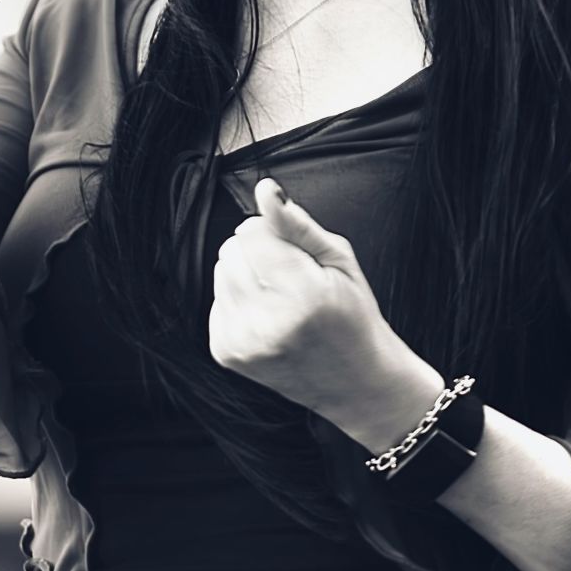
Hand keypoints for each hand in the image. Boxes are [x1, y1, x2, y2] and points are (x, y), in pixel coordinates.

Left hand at [208, 180, 400, 420]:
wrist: (354, 380)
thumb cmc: (353, 317)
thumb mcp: (340, 261)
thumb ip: (298, 225)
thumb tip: (266, 190)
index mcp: (303, 295)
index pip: (250, 233)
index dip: (273, 234)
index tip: (296, 254)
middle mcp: (268, 322)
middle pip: (230, 250)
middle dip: (257, 254)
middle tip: (291, 279)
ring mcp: (244, 342)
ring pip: (220, 273)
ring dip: (246, 277)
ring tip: (280, 299)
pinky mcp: (227, 354)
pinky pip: (216, 301)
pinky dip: (239, 304)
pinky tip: (268, 319)